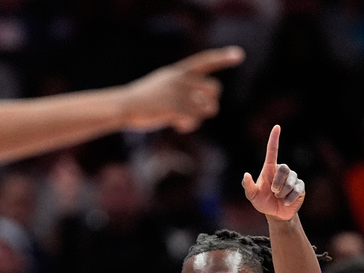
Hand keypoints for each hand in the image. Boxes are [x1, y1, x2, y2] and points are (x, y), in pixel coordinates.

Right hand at [122, 46, 243, 132]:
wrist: (124, 106)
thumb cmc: (142, 100)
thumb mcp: (161, 85)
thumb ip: (181, 88)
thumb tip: (204, 103)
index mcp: (177, 71)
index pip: (204, 61)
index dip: (222, 58)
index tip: (239, 55)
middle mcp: (181, 79)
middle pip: (214, 89)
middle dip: (210, 102)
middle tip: (198, 110)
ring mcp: (180, 93)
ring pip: (208, 107)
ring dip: (200, 116)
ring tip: (184, 118)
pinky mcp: (177, 108)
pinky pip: (195, 120)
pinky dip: (188, 126)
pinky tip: (176, 125)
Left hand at [242, 125, 304, 220]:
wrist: (275, 214)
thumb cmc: (263, 202)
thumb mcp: (252, 196)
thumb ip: (248, 186)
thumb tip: (246, 174)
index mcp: (270, 169)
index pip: (272, 151)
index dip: (274, 139)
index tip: (276, 127)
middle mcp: (282, 171)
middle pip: (284, 168)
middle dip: (278, 183)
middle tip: (273, 192)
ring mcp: (293, 178)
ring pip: (290, 181)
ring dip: (282, 193)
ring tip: (279, 198)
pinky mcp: (300, 187)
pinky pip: (296, 190)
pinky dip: (289, 198)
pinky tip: (286, 202)